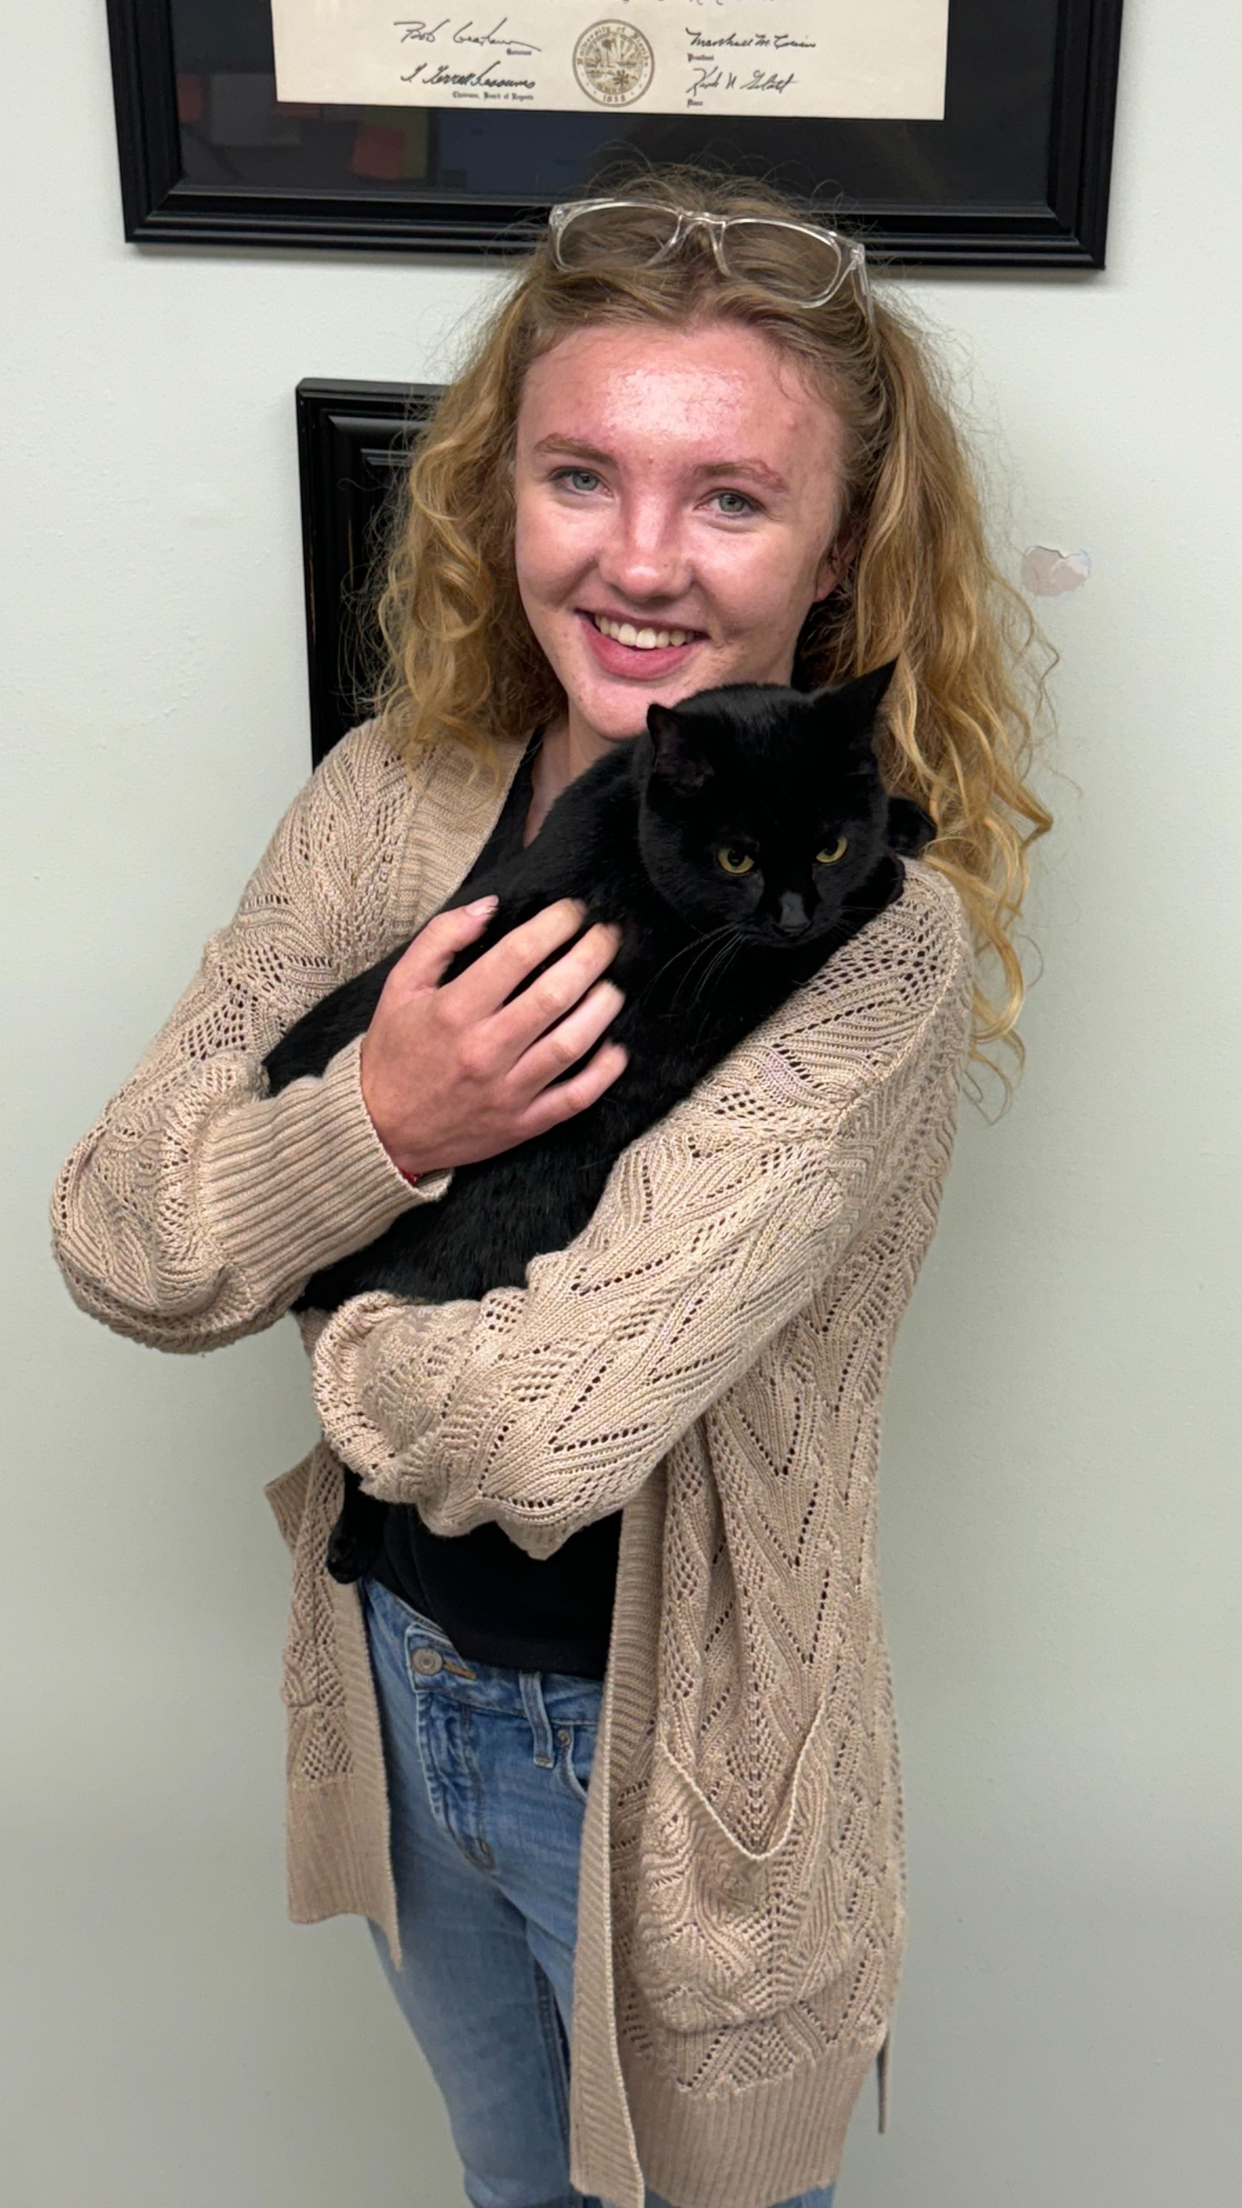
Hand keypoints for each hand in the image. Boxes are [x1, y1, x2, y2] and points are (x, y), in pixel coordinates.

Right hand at [359, 896, 626, 1178]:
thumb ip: (441, 939)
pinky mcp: (522, 1124)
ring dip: (603, 1008)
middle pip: (555, 994)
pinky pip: (575, 1098)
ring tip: (613, 985)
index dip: (555, 925)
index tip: (573, 911)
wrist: (381, 1131)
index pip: (518, 955)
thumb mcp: (400, 986)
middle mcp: (484, 1050)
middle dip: (591, 956)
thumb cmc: (394, 1052)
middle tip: (607, 936)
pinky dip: (603, 1073)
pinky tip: (617, 1049)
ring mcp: (507, 1091)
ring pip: (571, 1044)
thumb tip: (490, 906)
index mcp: (454, 1010)